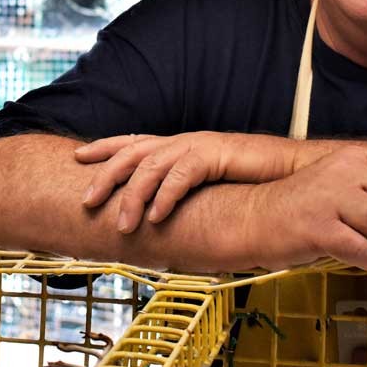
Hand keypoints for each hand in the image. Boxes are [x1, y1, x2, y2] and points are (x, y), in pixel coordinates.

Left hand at [75, 132, 297, 232]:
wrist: (289, 169)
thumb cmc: (249, 179)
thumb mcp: (208, 184)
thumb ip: (183, 192)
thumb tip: (158, 215)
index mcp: (178, 146)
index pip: (133, 142)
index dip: (104, 147)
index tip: (77, 157)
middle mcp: (183, 142)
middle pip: (133, 153)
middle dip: (106, 176)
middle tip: (86, 201)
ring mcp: (198, 146)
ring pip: (153, 166)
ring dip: (134, 196)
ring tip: (123, 224)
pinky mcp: (216, 154)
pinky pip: (183, 174)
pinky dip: (166, 196)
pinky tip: (156, 216)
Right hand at [243, 146, 366, 270]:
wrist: (253, 219)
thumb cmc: (303, 204)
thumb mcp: (338, 179)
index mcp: (352, 156)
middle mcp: (344, 171)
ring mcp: (331, 198)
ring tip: (353, 237)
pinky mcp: (320, 229)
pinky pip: (366, 251)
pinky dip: (363, 259)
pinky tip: (344, 252)